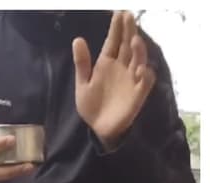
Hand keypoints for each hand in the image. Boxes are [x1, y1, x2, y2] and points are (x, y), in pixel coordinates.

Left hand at [73, 11, 155, 150]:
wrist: (97, 128)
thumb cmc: (91, 105)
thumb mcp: (82, 83)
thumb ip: (82, 62)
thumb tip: (78, 39)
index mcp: (106, 64)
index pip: (113, 42)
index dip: (116, 28)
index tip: (118, 12)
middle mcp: (121, 68)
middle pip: (128, 46)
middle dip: (128, 31)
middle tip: (128, 16)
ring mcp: (131, 79)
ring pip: (138, 61)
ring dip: (138, 50)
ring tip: (134, 39)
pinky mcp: (138, 94)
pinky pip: (145, 82)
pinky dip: (145, 75)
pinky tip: (140, 69)